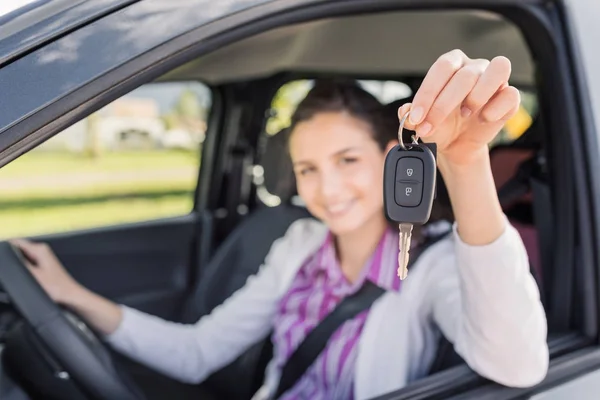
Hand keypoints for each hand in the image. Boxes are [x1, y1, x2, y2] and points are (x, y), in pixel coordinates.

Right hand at [9, 239, 80, 303]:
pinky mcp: (43, 264)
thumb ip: (20, 264)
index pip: (17, 241)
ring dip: (17, 261)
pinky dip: (23, 266)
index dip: (6, 248)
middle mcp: (42, 250)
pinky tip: (25, 274)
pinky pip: (28, 261)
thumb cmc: (57, 287)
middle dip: (11, 256)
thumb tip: (9, 257)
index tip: (2, 256)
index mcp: (40, 249)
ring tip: (22, 273)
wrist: (69, 294)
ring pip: (23, 255)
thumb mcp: (33, 276)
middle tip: (12, 269)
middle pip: (19, 248)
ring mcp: (43, 257)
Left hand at [398, 49, 519, 166]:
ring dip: (477, 96)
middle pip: (465, 75)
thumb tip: (405, 112)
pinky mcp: (509, 97)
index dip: (428, 93)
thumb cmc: (440, 125)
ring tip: (464, 114)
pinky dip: (496, 109)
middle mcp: (474, 67)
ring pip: (498, 69)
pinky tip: (482, 120)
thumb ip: (412, 115)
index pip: (442, 67)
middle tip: (429, 127)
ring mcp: (495, 80)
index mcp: (452, 64)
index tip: (416, 117)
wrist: (457, 145)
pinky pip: (511, 94)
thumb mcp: (422, 121)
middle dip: (443, 105)